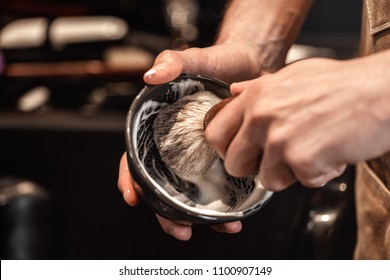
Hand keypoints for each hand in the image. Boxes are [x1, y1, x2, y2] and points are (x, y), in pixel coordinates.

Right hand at [118, 43, 268, 239]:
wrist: (251, 66)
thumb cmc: (218, 63)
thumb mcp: (194, 59)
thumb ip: (172, 62)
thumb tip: (151, 75)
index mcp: (161, 128)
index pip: (136, 157)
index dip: (131, 179)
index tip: (133, 197)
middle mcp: (178, 146)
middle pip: (164, 186)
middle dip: (167, 213)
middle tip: (180, 229)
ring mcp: (201, 155)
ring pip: (192, 193)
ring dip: (201, 216)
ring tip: (219, 226)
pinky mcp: (223, 158)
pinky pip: (220, 186)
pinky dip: (226, 204)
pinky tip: (236, 214)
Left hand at [205, 56, 389, 190]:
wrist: (380, 91)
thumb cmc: (341, 84)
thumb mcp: (292, 75)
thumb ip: (257, 87)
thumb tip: (234, 92)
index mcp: (255, 97)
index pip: (215, 132)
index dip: (225, 148)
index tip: (237, 151)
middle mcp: (262, 118)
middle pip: (234, 164)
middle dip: (253, 167)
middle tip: (274, 158)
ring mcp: (280, 140)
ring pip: (267, 179)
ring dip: (289, 173)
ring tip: (310, 151)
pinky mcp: (302, 160)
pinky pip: (301, 182)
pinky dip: (317, 174)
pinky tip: (328, 153)